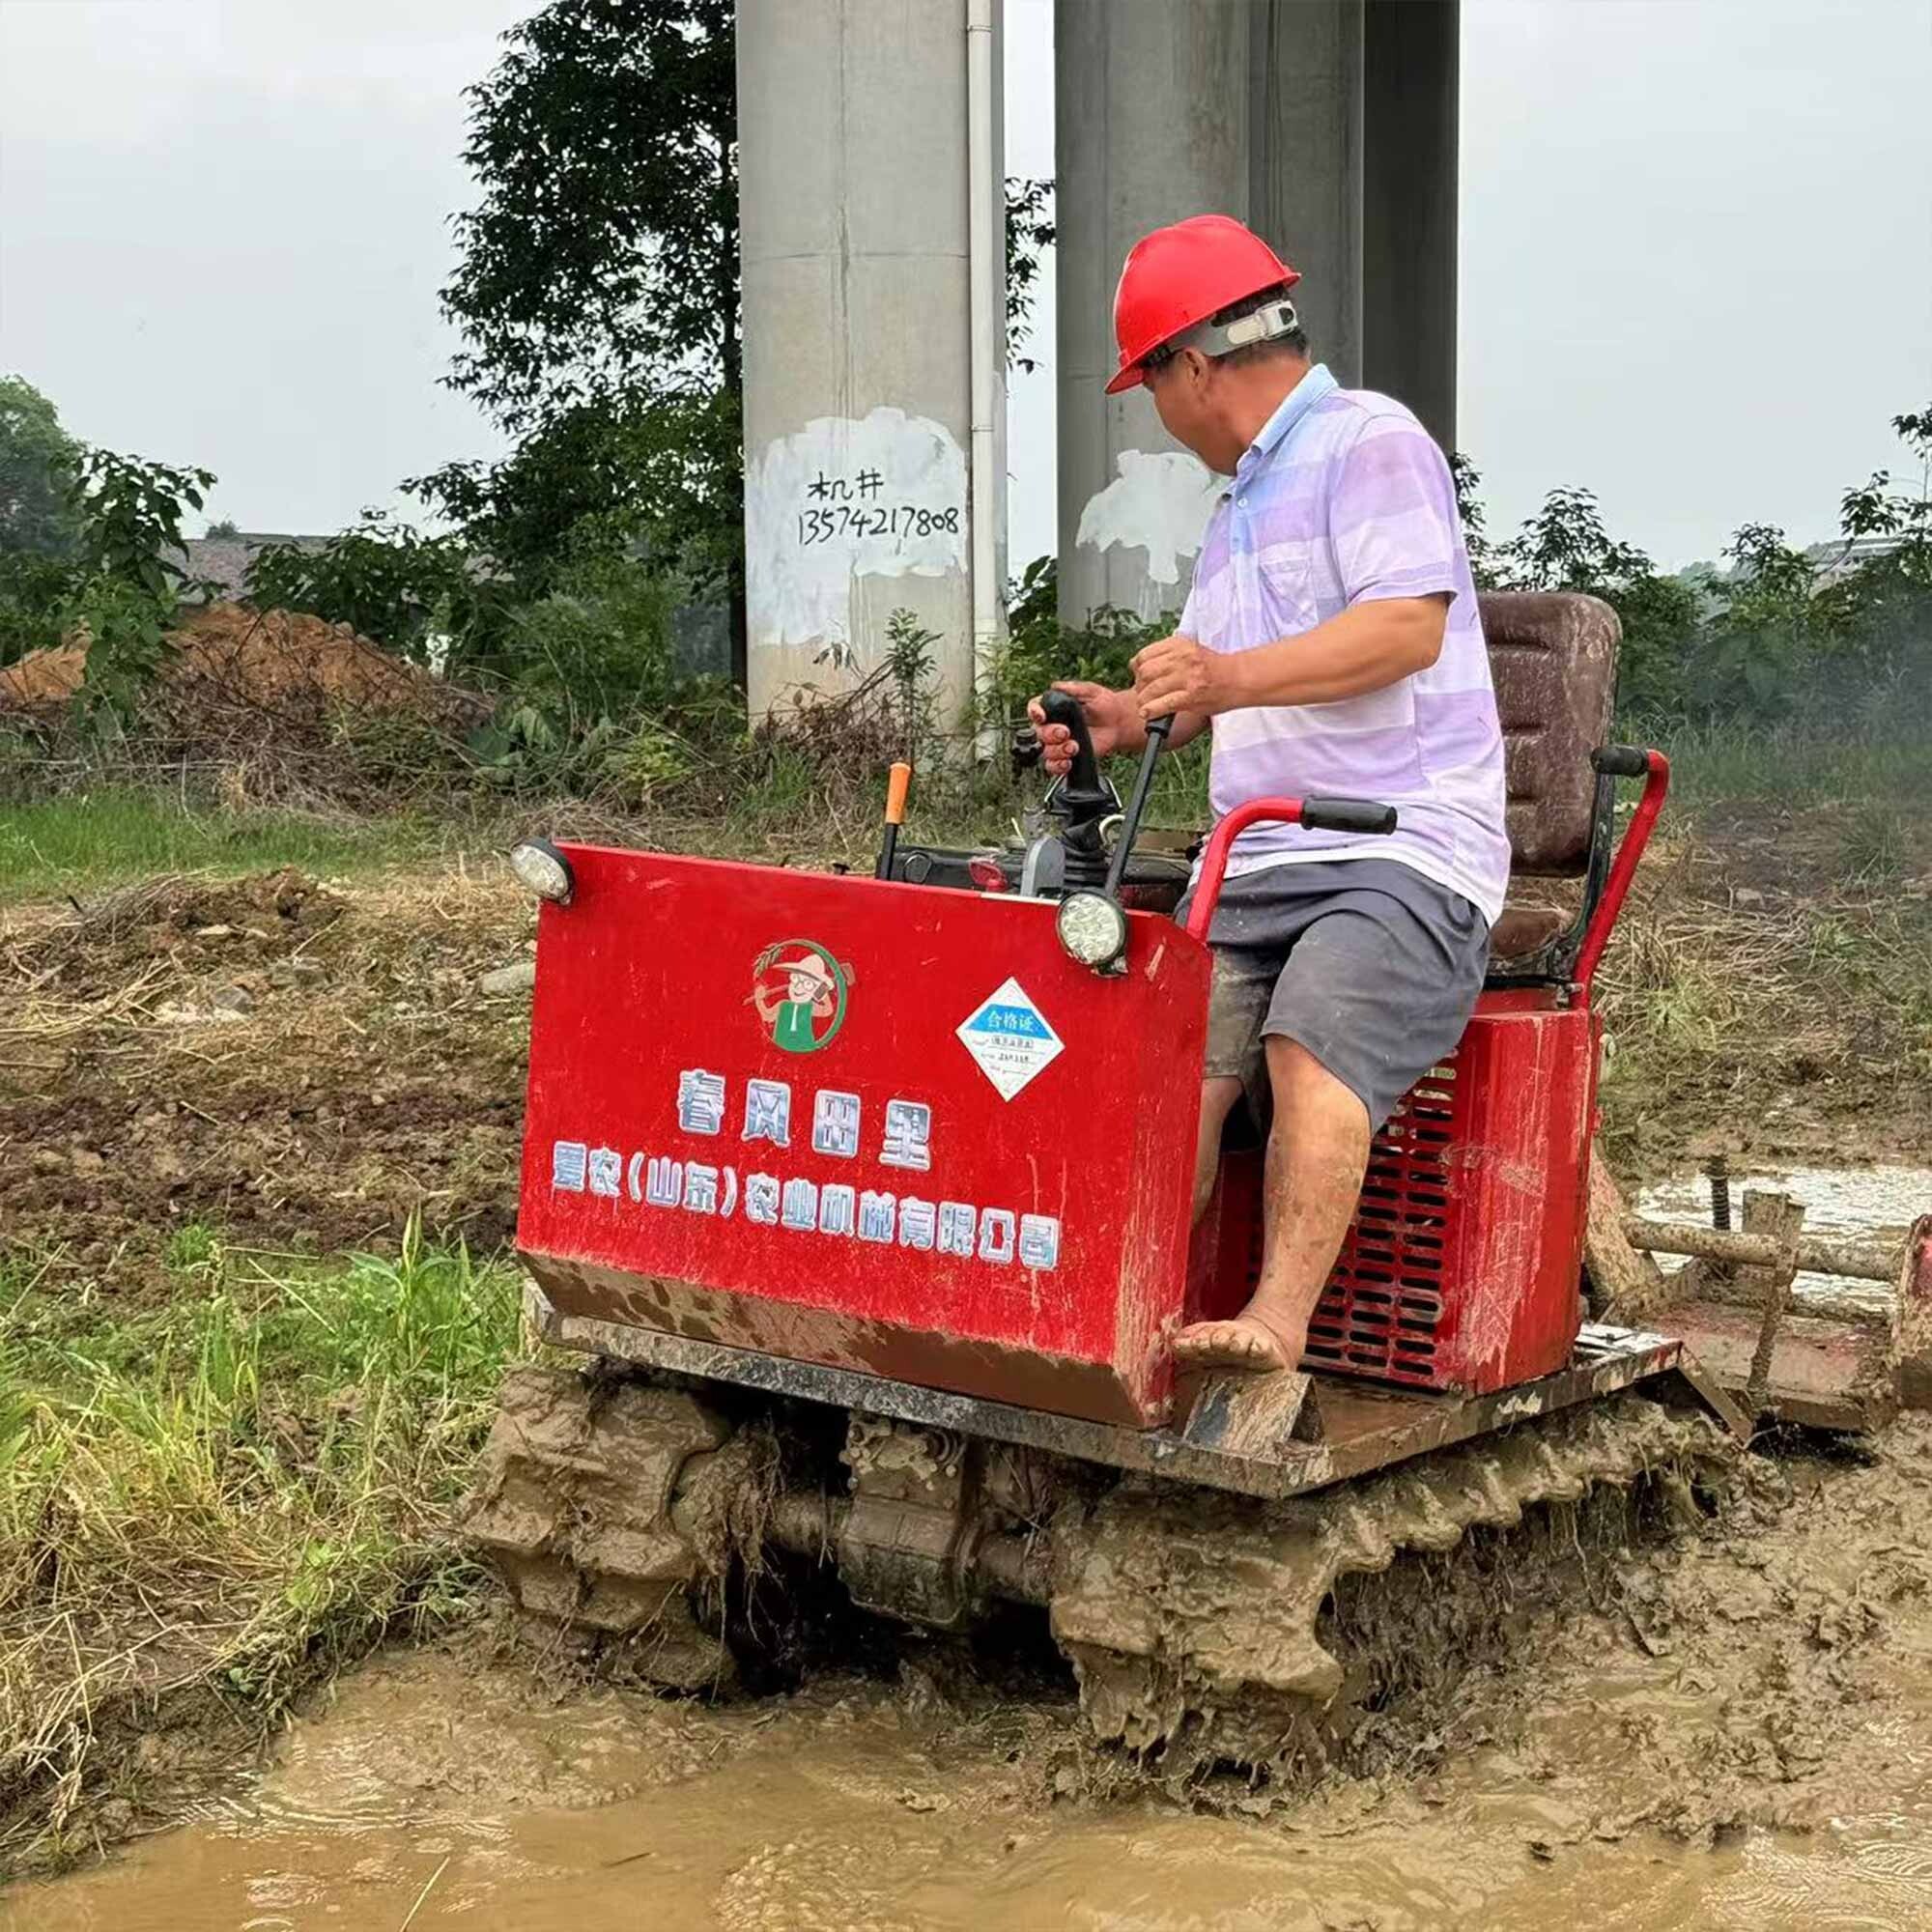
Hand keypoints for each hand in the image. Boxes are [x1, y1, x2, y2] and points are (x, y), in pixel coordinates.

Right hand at [1025, 681, 1141, 776]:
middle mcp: (1052, 725)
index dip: (1034, 712)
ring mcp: (1058, 743)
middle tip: (1066, 732)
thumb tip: (1056, 686)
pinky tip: (1068, 762)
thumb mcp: (1091, 691)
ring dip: (1057, 751)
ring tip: (1074, 748)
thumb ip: (1073, 688)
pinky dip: (1058, 766)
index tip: (1041, 716)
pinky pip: (1053, 766)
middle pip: (1039, 732)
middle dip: (1050, 734)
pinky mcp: (1066, 757)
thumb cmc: (1104, 704)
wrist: (1118, 724)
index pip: (1035, 708)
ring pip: (1046, 751)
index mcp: (1053, 707)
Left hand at [1130, 633, 1239, 721]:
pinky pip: (1163, 704)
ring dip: (1143, 700)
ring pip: (1151, 689)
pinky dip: (1151, 710)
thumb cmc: (1216, 668)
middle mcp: (1182, 658)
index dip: (1136, 667)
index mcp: (1180, 645)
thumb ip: (1169, 654)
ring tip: (1144, 706)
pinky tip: (1147, 714)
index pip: (1145, 654)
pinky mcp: (1191, 696)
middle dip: (1139, 685)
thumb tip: (1141, 663)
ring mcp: (1187, 678)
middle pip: (1145, 672)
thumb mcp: (1191, 650)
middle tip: (1142, 693)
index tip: (1137, 675)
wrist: (1240, 678)